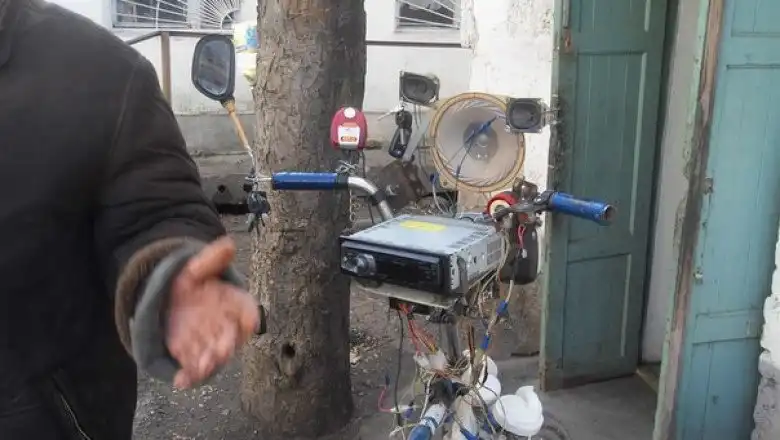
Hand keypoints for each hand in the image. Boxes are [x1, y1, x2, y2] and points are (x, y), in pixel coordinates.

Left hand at [165, 236, 258, 388]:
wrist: (170, 301)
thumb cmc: (192, 284)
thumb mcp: (196, 268)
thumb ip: (211, 259)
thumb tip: (229, 243)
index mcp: (232, 302)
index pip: (246, 309)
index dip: (249, 315)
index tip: (251, 321)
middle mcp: (225, 325)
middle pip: (231, 337)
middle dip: (227, 345)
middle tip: (223, 352)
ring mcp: (209, 342)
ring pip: (213, 355)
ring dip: (209, 363)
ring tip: (202, 367)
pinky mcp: (190, 354)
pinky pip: (192, 368)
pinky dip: (188, 377)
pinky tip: (180, 381)